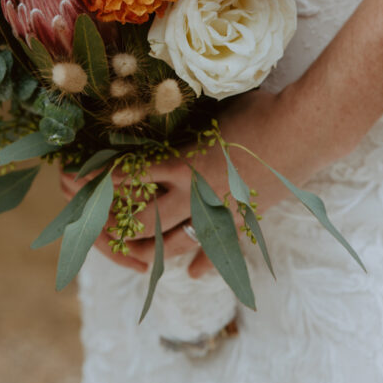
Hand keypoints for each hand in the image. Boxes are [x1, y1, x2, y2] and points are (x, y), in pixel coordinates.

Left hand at [60, 90, 284, 277]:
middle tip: (99, 232)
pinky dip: (206, 262)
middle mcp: (195, 194)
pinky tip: (194, 273)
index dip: (103, 183)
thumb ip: (184, 126)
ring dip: (156, 252)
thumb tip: (160, 110)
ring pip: (180, 243)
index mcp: (181, 163)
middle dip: (120, 228)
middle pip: (148, 223)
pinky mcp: (244, 220)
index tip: (81, 186)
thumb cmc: (255, 112)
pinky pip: (220, 248)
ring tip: (137, 258)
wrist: (302, 134)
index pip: (131, 179)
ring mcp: (220, 212)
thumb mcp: (211, 114)